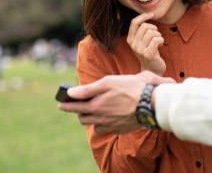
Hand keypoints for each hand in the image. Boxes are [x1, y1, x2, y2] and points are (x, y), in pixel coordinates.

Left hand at [58, 71, 174, 133]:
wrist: (152, 102)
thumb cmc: (130, 88)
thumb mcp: (107, 83)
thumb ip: (87, 89)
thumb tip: (70, 93)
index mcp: (96, 106)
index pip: (75, 107)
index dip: (66, 105)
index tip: (60, 104)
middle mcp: (102, 118)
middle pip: (83, 119)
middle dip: (79, 112)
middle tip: (80, 105)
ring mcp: (112, 125)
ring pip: (96, 125)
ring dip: (92, 119)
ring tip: (95, 111)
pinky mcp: (123, 128)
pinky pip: (109, 128)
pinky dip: (107, 123)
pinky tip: (111, 116)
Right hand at [126, 12, 165, 75]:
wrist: (152, 70)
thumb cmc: (149, 52)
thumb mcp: (141, 41)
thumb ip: (141, 31)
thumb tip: (147, 14)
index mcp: (130, 40)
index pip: (134, 23)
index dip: (143, 16)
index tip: (152, 14)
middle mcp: (133, 45)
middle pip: (145, 26)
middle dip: (154, 28)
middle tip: (156, 35)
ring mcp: (140, 50)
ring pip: (151, 32)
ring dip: (158, 35)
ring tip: (158, 41)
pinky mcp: (149, 54)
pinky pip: (157, 39)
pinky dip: (161, 40)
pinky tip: (160, 45)